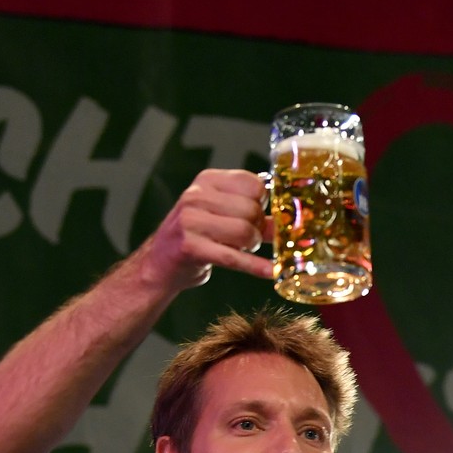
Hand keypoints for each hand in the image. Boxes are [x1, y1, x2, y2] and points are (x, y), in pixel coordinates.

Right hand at [137, 168, 272, 292]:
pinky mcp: (190, 246)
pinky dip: (256, 266)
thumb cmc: (198, 236)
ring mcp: (190, 220)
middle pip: (252, 210)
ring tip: (239, 248)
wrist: (161, 263)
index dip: (262, 204)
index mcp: (208, 180)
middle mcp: (196, 195)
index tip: (255, 215)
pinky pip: (234, 257)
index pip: (254, 184)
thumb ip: (258, 217)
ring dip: (251, 246)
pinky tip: (271, 272)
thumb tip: (291, 222)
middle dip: (257, 229)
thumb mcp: (224, 218)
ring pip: (246, 231)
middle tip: (246, 238)